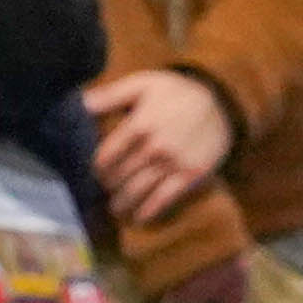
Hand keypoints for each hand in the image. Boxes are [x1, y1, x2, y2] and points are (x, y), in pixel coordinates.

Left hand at [85, 66, 236, 227]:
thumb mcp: (143, 84)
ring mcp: (173, 163)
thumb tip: (81, 103)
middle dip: (108, 186)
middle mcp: (154, 147)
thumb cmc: (177, 92)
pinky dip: (148, 212)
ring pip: (137, 191)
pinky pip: (164, 199)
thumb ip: (111, 95)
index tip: (97, 172)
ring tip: (116, 208)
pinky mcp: (190, 175)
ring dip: (122, 203)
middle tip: (105, 190)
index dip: (97, 169)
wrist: (221, 103)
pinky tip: (139, 218)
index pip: (107, 156)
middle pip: (120, 177)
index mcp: (139, 125)